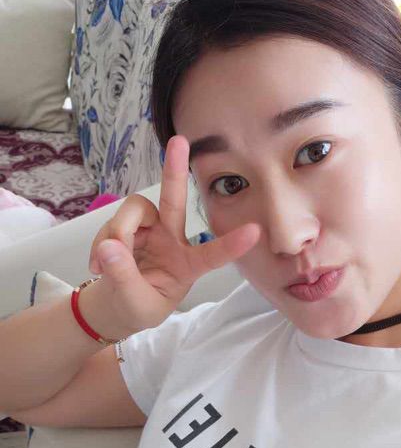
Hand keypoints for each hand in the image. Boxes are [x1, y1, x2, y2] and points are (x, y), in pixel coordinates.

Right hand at [86, 134, 259, 334]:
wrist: (116, 305)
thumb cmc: (138, 306)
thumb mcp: (134, 304)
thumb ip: (124, 278)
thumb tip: (109, 246)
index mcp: (188, 266)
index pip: (212, 255)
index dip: (232, 244)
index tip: (255, 231)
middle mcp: (173, 240)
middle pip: (175, 201)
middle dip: (175, 171)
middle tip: (179, 141)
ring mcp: (150, 230)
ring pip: (135, 209)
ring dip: (117, 231)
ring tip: (102, 264)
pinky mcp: (128, 226)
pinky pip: (113, 221)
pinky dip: (102, 242)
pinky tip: (97, 265)